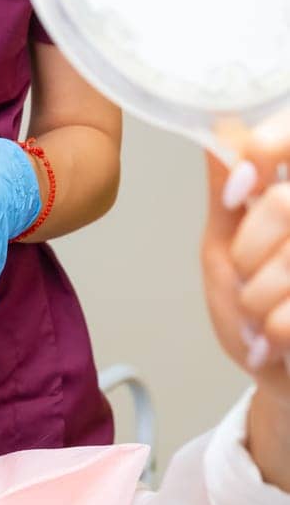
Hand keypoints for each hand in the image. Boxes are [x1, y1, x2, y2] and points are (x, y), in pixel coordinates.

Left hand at [203, 137, 289, 407]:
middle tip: (247, 276)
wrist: (285, 381)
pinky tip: (281, 341)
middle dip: (248, 249)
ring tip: (264, 314)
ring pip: (287, 261)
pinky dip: (275, 333)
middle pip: (283, 203)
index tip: (237, 189)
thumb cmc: (255, 315)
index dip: (266, 148)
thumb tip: (221, 123)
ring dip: (258, 298)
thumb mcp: (225, 247)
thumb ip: (227, 192)